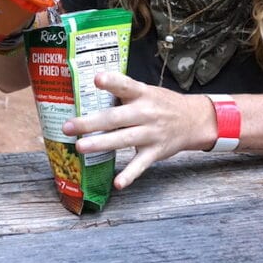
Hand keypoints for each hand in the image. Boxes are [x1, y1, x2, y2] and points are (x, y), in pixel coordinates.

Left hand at [61, 72, 214, 189]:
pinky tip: (117, 183)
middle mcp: (146, 113)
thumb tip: (88, 92)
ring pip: (123, 139)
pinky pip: (140, 164)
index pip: (125, 85)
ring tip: (80, 147)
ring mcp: (151, 133)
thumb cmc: (162, 104)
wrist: (193, 120)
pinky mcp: (155, 151)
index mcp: (142, 94)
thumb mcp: (146, 91)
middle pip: (115, 118)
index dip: (111, 82)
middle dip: (90, 123)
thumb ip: (122, 93)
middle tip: (68, 127)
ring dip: (101, 144)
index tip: (97, 79)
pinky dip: (130, 175)